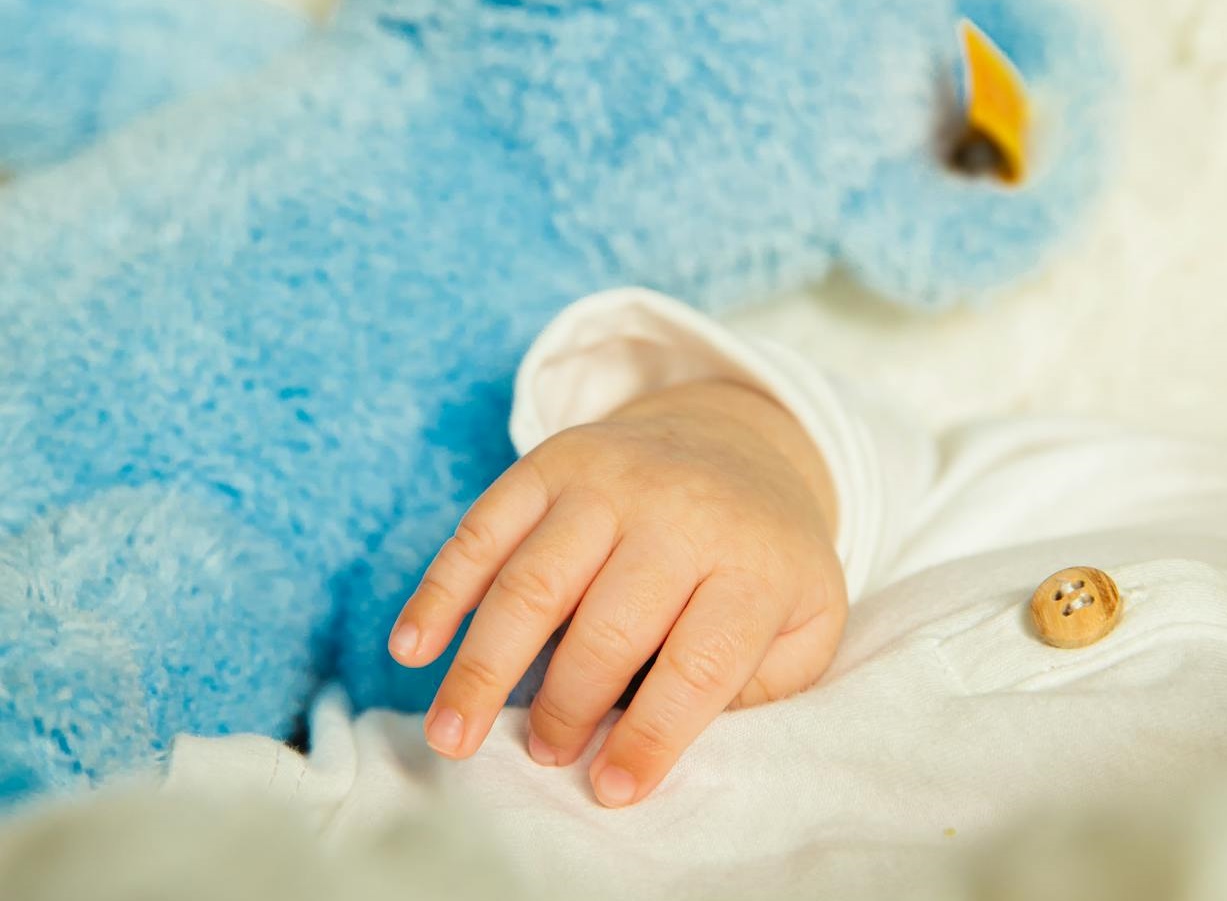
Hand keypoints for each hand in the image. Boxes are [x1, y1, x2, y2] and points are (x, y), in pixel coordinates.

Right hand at [388, 379, 845, 806]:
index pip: (699, 663)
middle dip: (566, 706)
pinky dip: (442, 589)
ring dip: (484, 665)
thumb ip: (764, 682)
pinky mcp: (554, 459)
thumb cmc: (761, 555)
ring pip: (534, 579)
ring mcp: (611, 477)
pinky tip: (414, 647)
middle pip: (608, 625)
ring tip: (452, 736)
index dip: (651, 737)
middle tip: (545, 754)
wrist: (733, 440)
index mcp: (752, 561)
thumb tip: (678, 740)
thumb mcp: (807, 616)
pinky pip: (486, 525)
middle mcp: (679, 511)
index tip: (611, 790)